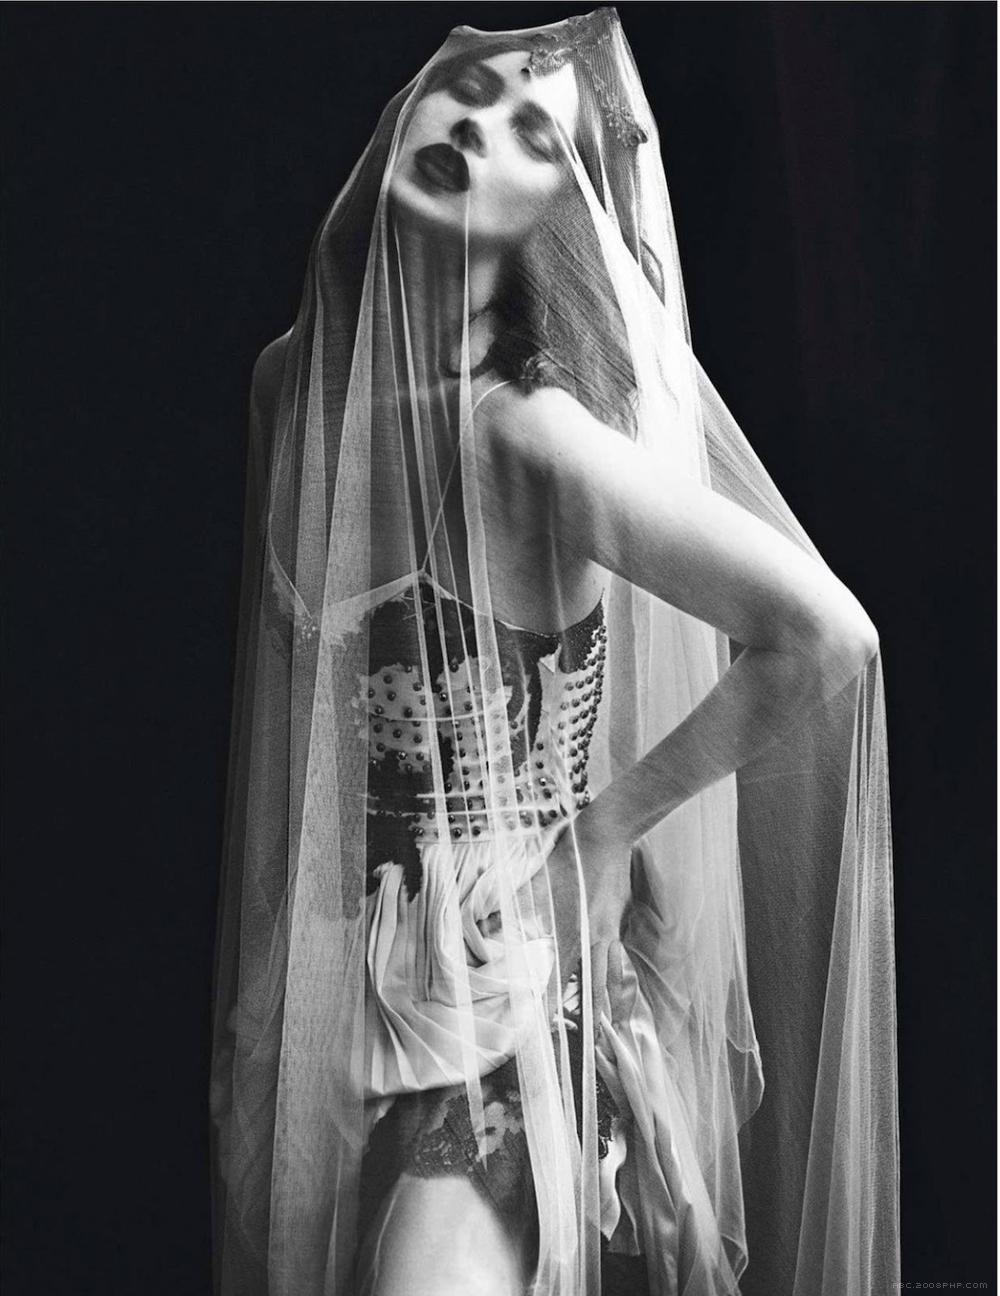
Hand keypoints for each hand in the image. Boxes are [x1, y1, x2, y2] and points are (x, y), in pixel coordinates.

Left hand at [528, 818, 632, 1027]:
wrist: (609, 833)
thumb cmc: (572, 856)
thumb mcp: (539, 880)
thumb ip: (514, 907)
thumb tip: (485, 925)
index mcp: (577, 932)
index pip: (561, 978)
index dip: (551, 1004)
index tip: (545, 1028)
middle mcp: (598, 938)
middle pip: (598, 988)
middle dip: (595, 1019)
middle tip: (593, 1048)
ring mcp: (612, 932)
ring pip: (615, 977)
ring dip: (614, 1004)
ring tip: (614, 1030)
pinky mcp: (618, 922)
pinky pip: (619, 959)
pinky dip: (618, 978)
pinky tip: (616, 988)